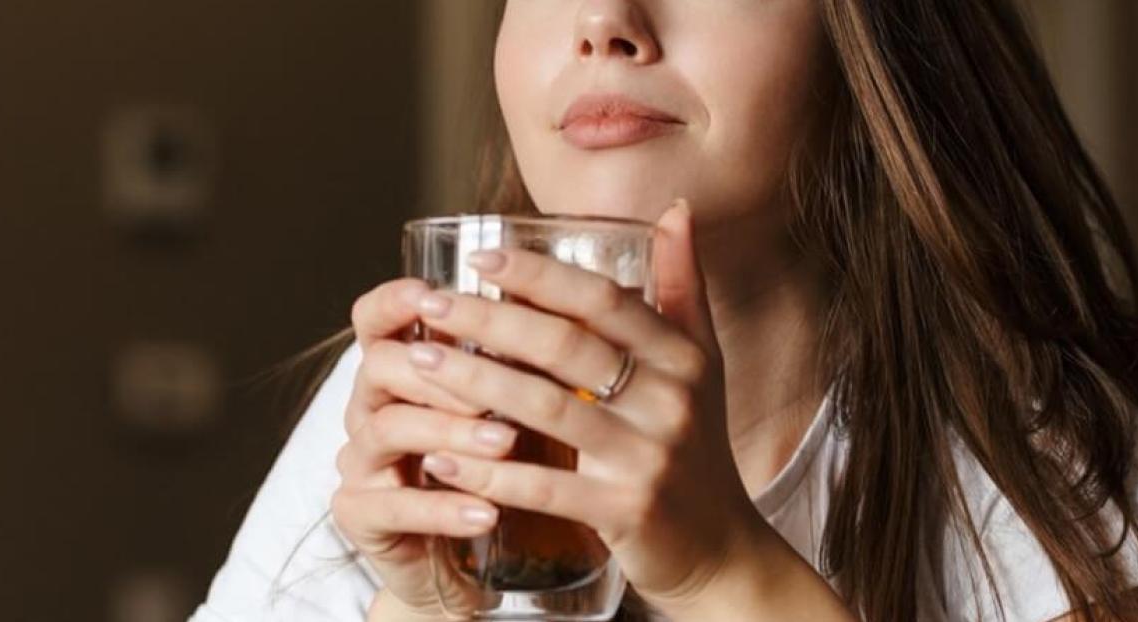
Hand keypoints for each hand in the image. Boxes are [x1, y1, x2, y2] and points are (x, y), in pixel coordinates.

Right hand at [327, 277, 514, 617]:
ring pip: (389, 430)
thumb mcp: (510, 411)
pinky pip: (394, 508)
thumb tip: (578, 308)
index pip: (373, 320)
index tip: (434, 293)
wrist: (469, 561)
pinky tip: (489, 512)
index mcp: (397, 371)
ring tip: (508, 443)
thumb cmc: (496, 472)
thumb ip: (519, 363)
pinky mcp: (359, 516)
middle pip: (381, 365)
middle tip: (506, 380)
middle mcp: (368, 408)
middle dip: (446, 370)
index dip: (395, 302)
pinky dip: (444, 508)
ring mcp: (359, 462)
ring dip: (452, 432)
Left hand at [401, 202, 774, 612]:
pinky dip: (486, 471)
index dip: (539, 274)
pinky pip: (543, 486)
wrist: (720, 547)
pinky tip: (438, 457)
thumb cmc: (697, 445)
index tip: (478, 258)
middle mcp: (671, 401)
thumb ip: (682, 286)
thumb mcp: (701, 363)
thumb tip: (675, 207)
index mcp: (682, 356)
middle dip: (488, 320)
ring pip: (546, 409)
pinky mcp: (625, 512)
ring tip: (418, 363)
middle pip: (565, 346)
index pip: (603, 299)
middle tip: (428, 304)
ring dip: (473, 383)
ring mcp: (648, 459)